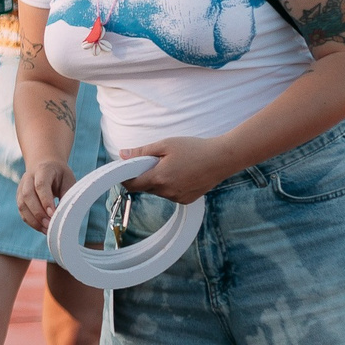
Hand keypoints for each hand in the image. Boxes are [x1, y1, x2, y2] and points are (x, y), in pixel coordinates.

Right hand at [15, 158, 73, 232]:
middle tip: (50, 225)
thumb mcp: (68, 180)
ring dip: (33, 219)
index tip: (53, 214)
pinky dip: (31, 221)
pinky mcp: (19, 196)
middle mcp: (28, 177)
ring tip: (47, 230)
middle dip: (38, 212)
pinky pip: (22, 211)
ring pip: (22, 204)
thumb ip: (67, 194)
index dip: (45, 200)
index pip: (41, 185)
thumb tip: (65, 213)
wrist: (45, 164)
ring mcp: (21, 187)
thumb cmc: (60, 175)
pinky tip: (42, 228)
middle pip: (28, 195)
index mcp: (43, 170)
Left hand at [119, 136, 238, 204]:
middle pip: (145, 187)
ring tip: (173, 165)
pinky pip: (171, 194)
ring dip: (158, 181)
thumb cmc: (195, 148)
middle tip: (155, 161)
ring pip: (158, 191)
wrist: (223, 158)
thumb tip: (122, 155)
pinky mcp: (187, 200)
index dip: (125, 178)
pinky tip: (183, 173)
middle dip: (144, 176)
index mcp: (159, 178)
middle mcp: (167, 192)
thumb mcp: (165, 144)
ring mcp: (177, 198)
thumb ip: (142, 152)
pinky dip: (171, 186)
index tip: (125, 170)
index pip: (132, 185)